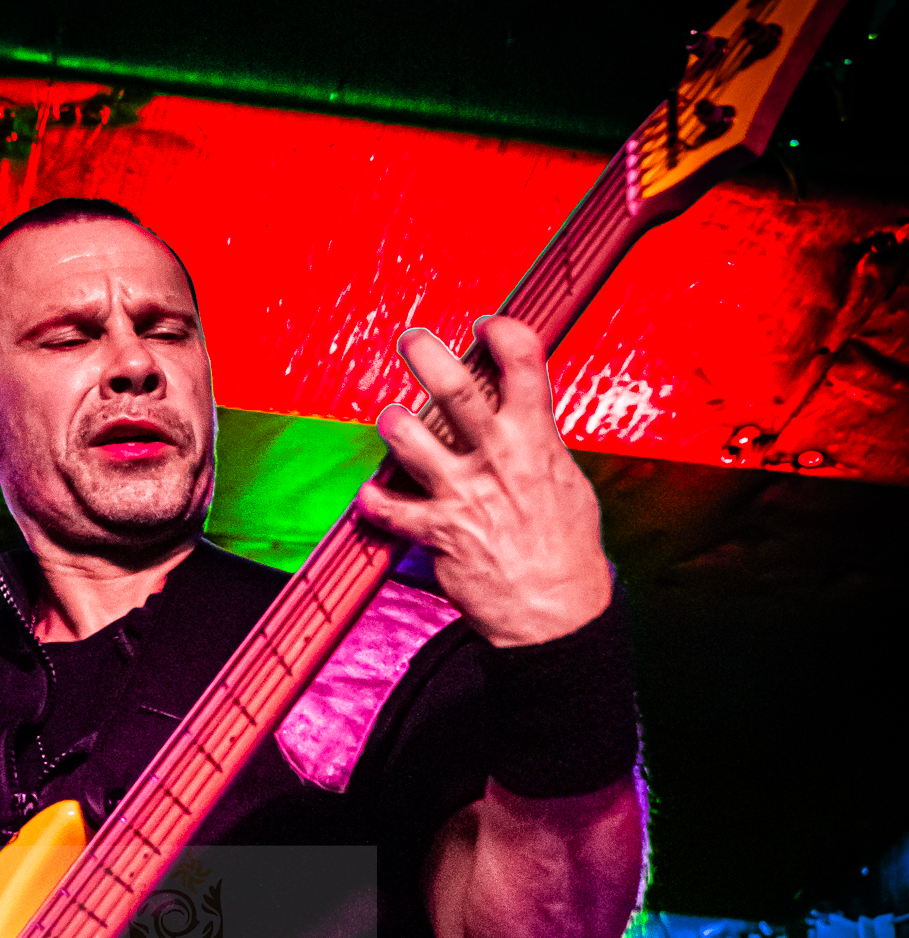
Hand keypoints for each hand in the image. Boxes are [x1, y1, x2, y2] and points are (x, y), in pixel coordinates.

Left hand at [357, 317, 610, 646]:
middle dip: (426, 353)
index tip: (487, 326)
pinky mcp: (439, 532)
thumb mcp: (567, 482)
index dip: (502, 331)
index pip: (524, 362)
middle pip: (455, 388)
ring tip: (391, 418)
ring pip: (411, 439)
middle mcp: (497, 459)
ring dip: (394, 422)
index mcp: (535, 440)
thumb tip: (526, 417)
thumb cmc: (565, 550)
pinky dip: (374, 501)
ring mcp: (463, 494)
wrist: (555, 611)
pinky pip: (390, 510)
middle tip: (411, 340)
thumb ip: (539, 444)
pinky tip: (369, 495)